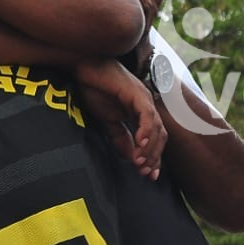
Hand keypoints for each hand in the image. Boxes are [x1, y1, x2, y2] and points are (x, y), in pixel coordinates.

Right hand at [71, 59, 165, 178]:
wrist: (83, 68)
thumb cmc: (94, 89)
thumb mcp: (107, 120)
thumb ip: (119, 137)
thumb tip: (129, 157)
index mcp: (142, 112)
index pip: (155, 138)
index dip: (154, 157)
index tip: (149, 175)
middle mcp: (147, 106)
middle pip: (160, 136)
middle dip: (154, 157)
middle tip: (144, 173)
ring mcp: (144, 98)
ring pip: (156, 128)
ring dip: (150, 148)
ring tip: (140, 163)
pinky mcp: (136, 93)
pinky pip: (146, 115)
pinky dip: (146, 131)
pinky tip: (139, 144)